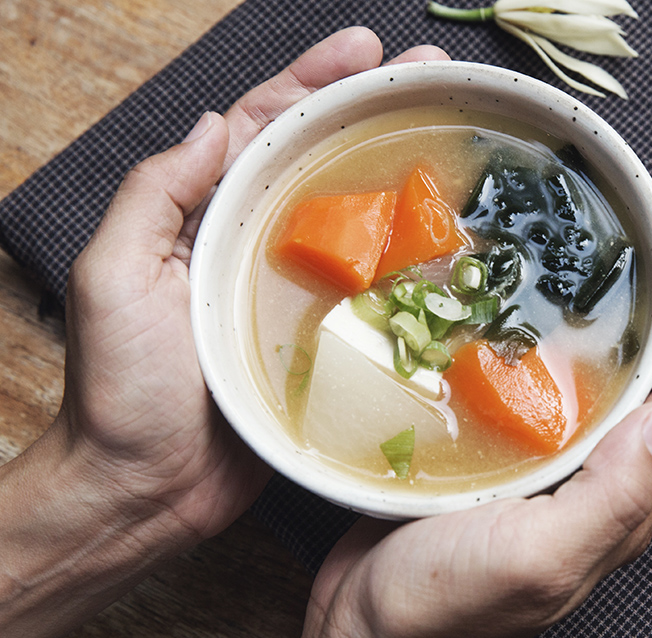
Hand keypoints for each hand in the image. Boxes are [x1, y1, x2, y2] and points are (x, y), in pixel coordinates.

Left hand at [60, 30, 449, 542]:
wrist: (149, 489)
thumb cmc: (123, 389)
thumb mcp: (113, 277)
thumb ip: (157, 196)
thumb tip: (216, 123)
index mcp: (208, 217)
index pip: (266, 128)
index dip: (314, 81)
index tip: (367, 49)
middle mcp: (258, 243)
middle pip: (324, 157)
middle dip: (375, 108)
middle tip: (434, 74)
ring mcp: (299, 292)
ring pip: (358, 215)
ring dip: (404, 170)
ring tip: (454, 134)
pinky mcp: (331, 342)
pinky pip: (378, 287)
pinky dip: (413, 259)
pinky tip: (450, 242)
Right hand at [287, 190, 651, 637]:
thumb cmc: (443, 609)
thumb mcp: (536, 557)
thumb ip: (611, 497)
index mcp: (620, 499)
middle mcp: (598, 479)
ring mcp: (551, 467)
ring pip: (602, 372)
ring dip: (614, 305)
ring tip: (608, 240)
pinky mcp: (502, 458)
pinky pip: (541, 383)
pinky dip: (548, 331)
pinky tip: (527, 295)